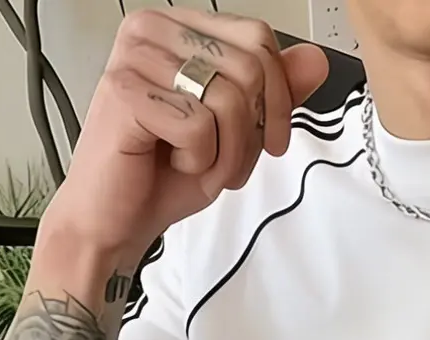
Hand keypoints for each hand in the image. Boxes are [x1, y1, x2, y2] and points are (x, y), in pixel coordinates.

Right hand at [47, 9, 329, 261]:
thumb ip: (274, 94)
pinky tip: (170, 163)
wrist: (115, 221)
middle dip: (250, 133)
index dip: (279, 96)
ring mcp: (135, 57)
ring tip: (194, 164)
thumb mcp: (235, 133)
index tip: (271, 139)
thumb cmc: (162, 176)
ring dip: (226, 153)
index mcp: (178, 28)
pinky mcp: (125, 92)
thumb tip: (315, 60)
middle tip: (223, 161)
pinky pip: (199, 127)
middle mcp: (152, 30)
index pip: (257, 37)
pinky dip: (198, 162)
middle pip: (249, 68)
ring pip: (229, 99)